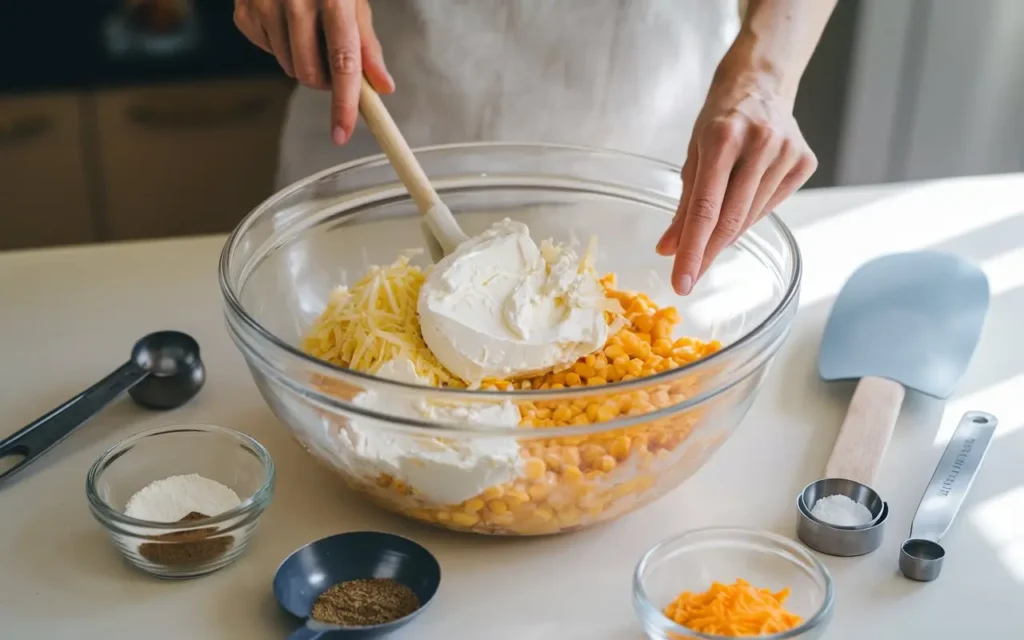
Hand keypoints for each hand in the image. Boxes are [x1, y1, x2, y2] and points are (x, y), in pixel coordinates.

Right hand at [234, 0, 393, 144]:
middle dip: (325, 81)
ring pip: (289, 68)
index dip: (344, 103)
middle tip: (332, 62)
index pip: (343, 63)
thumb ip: (367, 45)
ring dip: (303, 62)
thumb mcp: (353, 0)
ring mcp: (264, 4)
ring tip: (308, 31)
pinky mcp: (244, 11)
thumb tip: (383, 87)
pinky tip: (284, 20)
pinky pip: (268, 51)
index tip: (342, 133)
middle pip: (310, 75)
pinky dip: (280, 46)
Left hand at [656, 74, 816, 294]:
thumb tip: (669, 249)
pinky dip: (749, 216)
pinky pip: (770, 206)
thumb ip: (683, 203)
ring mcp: (787, 152)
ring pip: (750, 217)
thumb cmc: (721, 118)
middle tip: (688, 278)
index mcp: (723, 137)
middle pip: (730, 218)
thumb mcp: (693, 153)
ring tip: (710, 238)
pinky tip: (741, 204)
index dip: (692, 250)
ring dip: (726, 236)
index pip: (705, 208)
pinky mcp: (805, 162)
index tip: (682, 281)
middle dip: (706, 254)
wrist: (761, 82)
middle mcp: (760, 143)